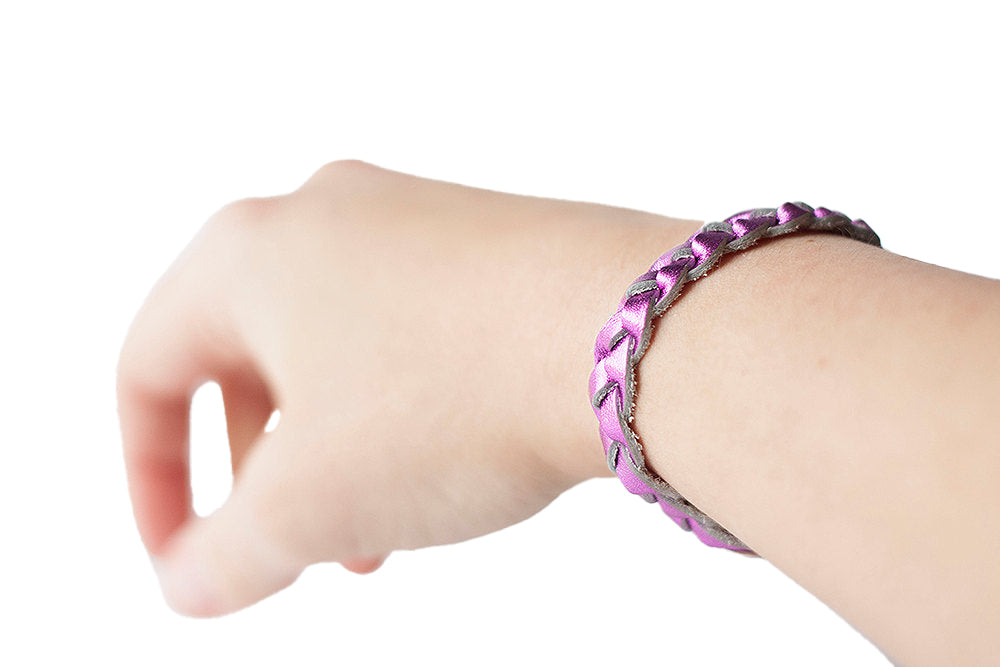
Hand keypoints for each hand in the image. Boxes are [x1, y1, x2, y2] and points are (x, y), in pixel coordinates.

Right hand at [117, 160, 696, 615]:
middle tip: (292, 550)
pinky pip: (409, 335)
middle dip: (260, 476)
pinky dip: (400, 411)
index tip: (185, 560)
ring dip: (337, 452)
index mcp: (245, 253)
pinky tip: (445, 467)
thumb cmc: (454, 397)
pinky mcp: (485, 241)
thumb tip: (191, 582)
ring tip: (374, 536)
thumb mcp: (310, 506)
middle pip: (244, 363)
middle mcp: (322, 215)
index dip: (148, 481)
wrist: (634, 333)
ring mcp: (412, 218)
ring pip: (334, 354)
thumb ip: (222, 558)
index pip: (145, 372)